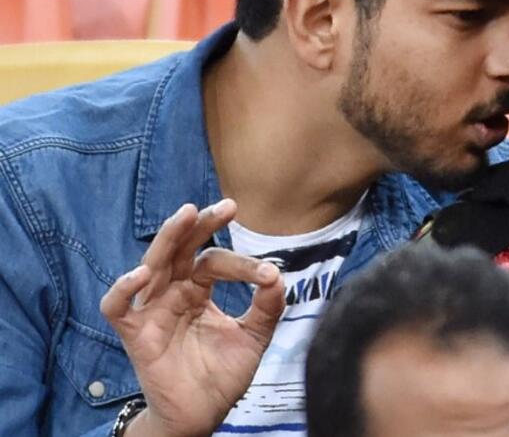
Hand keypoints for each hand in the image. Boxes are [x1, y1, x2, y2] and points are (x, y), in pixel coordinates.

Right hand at [100, 200, 284, 436]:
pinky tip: (142, 274)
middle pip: (181, 249)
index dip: (242, 264)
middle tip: (225, 207)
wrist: (203, 414)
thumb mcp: (254, 337)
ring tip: (187, 215)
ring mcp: (151, 311)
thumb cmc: (222, 374)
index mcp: (198, 290)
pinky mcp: (134, 333)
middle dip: (200, 225)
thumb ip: (267, 307)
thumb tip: (278, 275)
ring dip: (168, 239)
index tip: (268, 275)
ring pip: (152, 265)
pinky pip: (118, 307)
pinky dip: (123, 289)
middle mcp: (173, 293)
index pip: (215, 262)